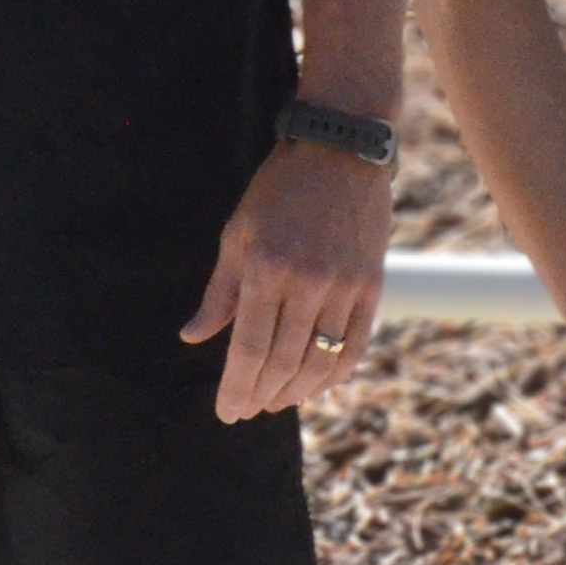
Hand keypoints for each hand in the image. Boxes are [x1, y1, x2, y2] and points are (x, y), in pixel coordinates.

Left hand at [180, 135, 390, 420]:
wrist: (341, 151)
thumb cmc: (279, 191)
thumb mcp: (236, 234)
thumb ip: (219, 292)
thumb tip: (193, 338)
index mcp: (265, 270)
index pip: (247, 349)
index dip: (236, 388)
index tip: (227, 413)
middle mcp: (306, 283)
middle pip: (283, 362)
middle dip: (262, 395)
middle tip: (249, 410)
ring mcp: (344, 286)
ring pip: (320, 361)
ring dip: (297, 391)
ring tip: (278, 401)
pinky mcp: (372, 284)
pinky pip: (356, 344)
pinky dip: (337, 373)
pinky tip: (320, 385)